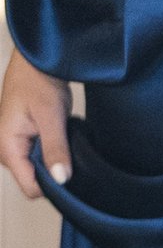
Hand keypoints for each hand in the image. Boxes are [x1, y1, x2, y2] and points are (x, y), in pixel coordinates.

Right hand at [0, 55, 68, 199]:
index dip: (52, 185)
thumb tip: (61, 180)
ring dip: (55, 159)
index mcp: (7, 146)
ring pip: (39, 168)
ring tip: (64, 138)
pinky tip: (62, 136)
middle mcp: (7, 149)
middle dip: (54, 171)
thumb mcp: (51, 116)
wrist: (36, 60)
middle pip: (34, 180)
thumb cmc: (39, 80)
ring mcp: (15, 145)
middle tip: (68, 148)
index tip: (70, 172)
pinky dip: (54, 150)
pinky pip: (41, 156)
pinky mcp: (24, 139)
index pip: (30, 187)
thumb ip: (55, 149)